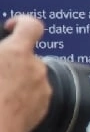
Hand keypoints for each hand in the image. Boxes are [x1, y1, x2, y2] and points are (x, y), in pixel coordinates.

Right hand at [0, 16, 50, 131]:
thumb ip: (2, 53)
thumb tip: (4, 54)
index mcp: (16, 53)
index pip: (31, 26)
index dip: (22, 23)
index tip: (13, 27)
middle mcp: (36, 69)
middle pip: (27, 56)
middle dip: (13, 61)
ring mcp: (42, 90)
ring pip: (31, 78)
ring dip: (17, 80)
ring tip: (0, 91)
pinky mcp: (43, 109)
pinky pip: (34, 96)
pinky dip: (22, 97)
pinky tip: (6, 105)